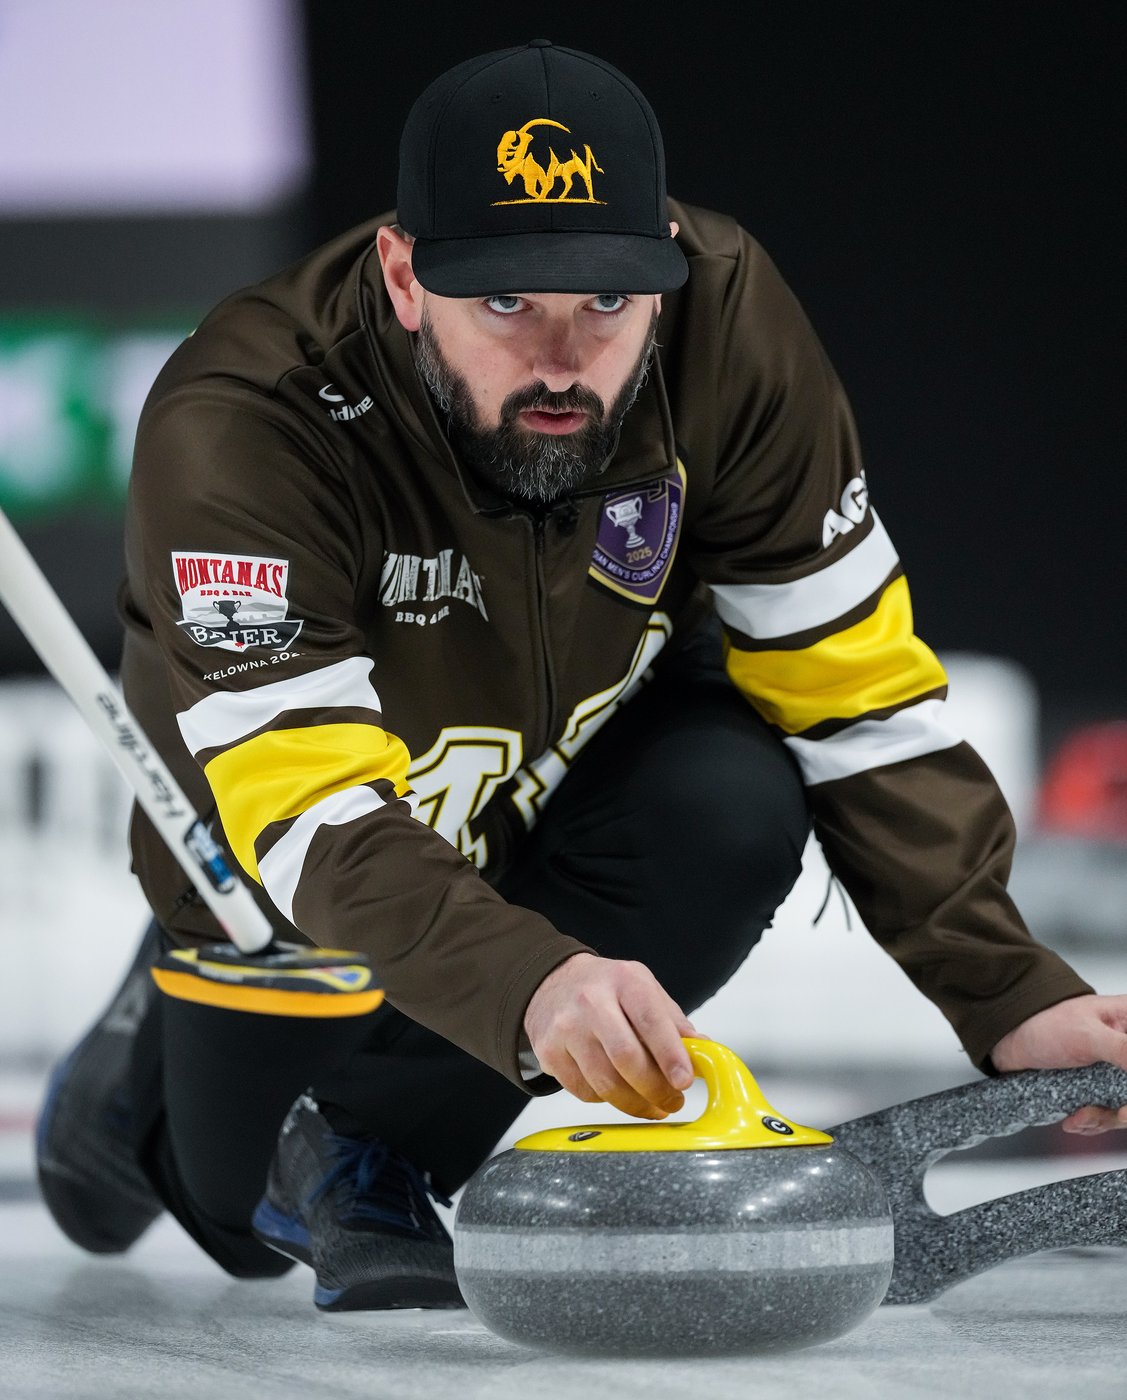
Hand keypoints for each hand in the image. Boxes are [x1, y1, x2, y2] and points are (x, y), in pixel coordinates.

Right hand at [523, 953, 698, 1118]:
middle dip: (656, 1089)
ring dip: (635, 1104)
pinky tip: (617, 1091)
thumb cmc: (605, 988)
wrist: (552, 982)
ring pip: (605, 1083)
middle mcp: (591, 1001)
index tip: (685, 1081)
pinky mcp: (549, 1052)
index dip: (670, 1055)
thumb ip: (673, 1021)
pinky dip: (607, 1100)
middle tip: (672, 1102)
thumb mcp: (643, 988)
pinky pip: (585, 1092)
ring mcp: (566, 1028)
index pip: (651, 1020)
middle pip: (626, 1058)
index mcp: (624, 981)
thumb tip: (704, 1051)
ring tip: (652, 1106)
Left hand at [991, 993, 1126, 1133]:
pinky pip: (1106, 1114)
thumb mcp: (1088, 1035)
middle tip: (1112, 1114)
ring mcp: (1112, 1069)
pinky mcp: (1095, 1086)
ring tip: (1081, 1117)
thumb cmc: (1045, 1022)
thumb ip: (1124, 1049)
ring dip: (1105, 1119)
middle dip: (1123, 1110)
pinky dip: (1092, 1122)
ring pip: (1124, 1106)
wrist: (1009, 1036)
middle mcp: (1126, 1047)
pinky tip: (1076, 1119)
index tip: (1125, 1108)